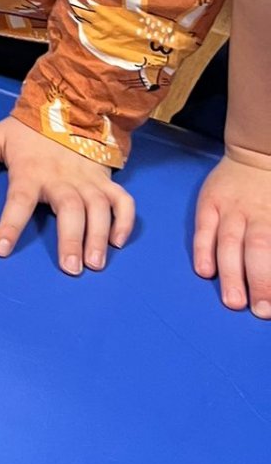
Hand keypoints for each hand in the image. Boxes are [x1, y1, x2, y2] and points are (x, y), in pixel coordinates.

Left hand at [0, 115, 134, 274]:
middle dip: (71, 239)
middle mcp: (62, 178)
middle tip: (70, 268)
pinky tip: (119, 242)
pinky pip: (122, 201)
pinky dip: (124, 221)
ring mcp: (88, 179)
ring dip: (98, 236)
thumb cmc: (28, 131)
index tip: (2, 249)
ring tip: (94, 263)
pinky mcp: (106, 180)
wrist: (68, 106)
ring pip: (98, 209)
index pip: (19, 200)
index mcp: (31, 171)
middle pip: (69, 209)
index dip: (10, 224)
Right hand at [193, 149, 270, 315]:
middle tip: (259, 310)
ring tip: (233, 301)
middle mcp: (257, 214)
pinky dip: (203, 250)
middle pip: (258, 249)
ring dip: (231, 274)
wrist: (257, 153)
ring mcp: (230, 209)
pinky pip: (204, 229)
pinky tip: (205, 271)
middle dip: (258, 281)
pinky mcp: (209, 203)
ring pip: (229, 243)